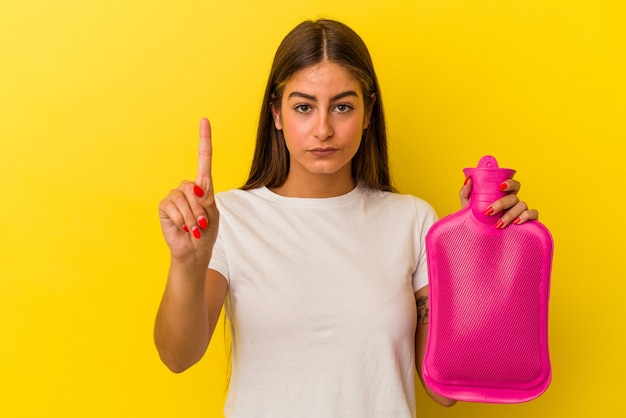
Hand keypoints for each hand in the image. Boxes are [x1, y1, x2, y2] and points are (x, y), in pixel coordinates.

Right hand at [158, 118, 219, 259]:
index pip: (203, 158)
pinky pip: (173, 207)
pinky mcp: (164, 206)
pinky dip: (181, 220)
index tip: (204, 120)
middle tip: (202, 222)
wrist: (195, 250)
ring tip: (194, 227)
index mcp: (203, 186)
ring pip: (184, 198)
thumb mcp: (212, 213)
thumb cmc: (206, 231)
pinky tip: (183, 227)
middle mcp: (187, 187)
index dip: (204, 139)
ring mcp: (174, 196)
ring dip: (192, 216)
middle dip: (200, 208)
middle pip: (194, 187)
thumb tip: (195, 187)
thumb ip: (206, 198)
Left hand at [460, 177, 538, 227]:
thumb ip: (466, 192)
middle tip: (488, 212)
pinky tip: (516, 223)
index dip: (509, 182)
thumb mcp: (468, 207)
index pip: (510, 184)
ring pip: (522, 205)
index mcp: (502, 195)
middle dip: (501, 203)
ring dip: (509, 214)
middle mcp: (513, 202)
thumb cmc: (476, 221)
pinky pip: (533, 213)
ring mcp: (521, 211)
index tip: (500, 187)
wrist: (478, 239)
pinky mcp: (528, 221)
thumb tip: (469, 179)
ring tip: (498, 224)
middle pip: (513, 195)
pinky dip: (527, 216)